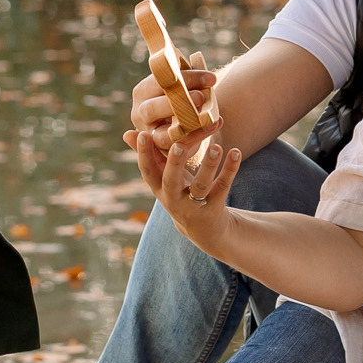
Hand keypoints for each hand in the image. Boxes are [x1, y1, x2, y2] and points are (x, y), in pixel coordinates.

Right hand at [124, 125, 239, 247]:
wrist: (203, 229)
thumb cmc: (179, 193)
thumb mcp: (162, 177)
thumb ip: (148, 155)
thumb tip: (127, 132)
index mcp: (159, 189)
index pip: (148, 171)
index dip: (144, 154)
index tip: (144, 134)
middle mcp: (174, 199)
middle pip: (171, 182)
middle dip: (174, 164)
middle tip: (178, 145)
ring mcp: (195, 205)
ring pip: (201, 185)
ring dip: (209, 165)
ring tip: (216, 146)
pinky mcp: (214, 207)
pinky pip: (222, 187)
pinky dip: (230, 169)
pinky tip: (235, 152)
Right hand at [128, 52, 218, 155]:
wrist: (177, 123)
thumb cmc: (179, 96)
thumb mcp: (179, 83)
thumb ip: (185, 73)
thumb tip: (197, 57)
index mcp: (143, 91)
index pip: (160, 82)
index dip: (185, 78)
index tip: (211, 78)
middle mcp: (140, 113)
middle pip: (152, 109)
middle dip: (177, 103)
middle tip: (202, 97)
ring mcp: (150, 135)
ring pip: (163, 135)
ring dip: (188, 127)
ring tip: (210, 119)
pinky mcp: (162, 151)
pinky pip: (178, 146)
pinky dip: (198, 137)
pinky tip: (214, 126)